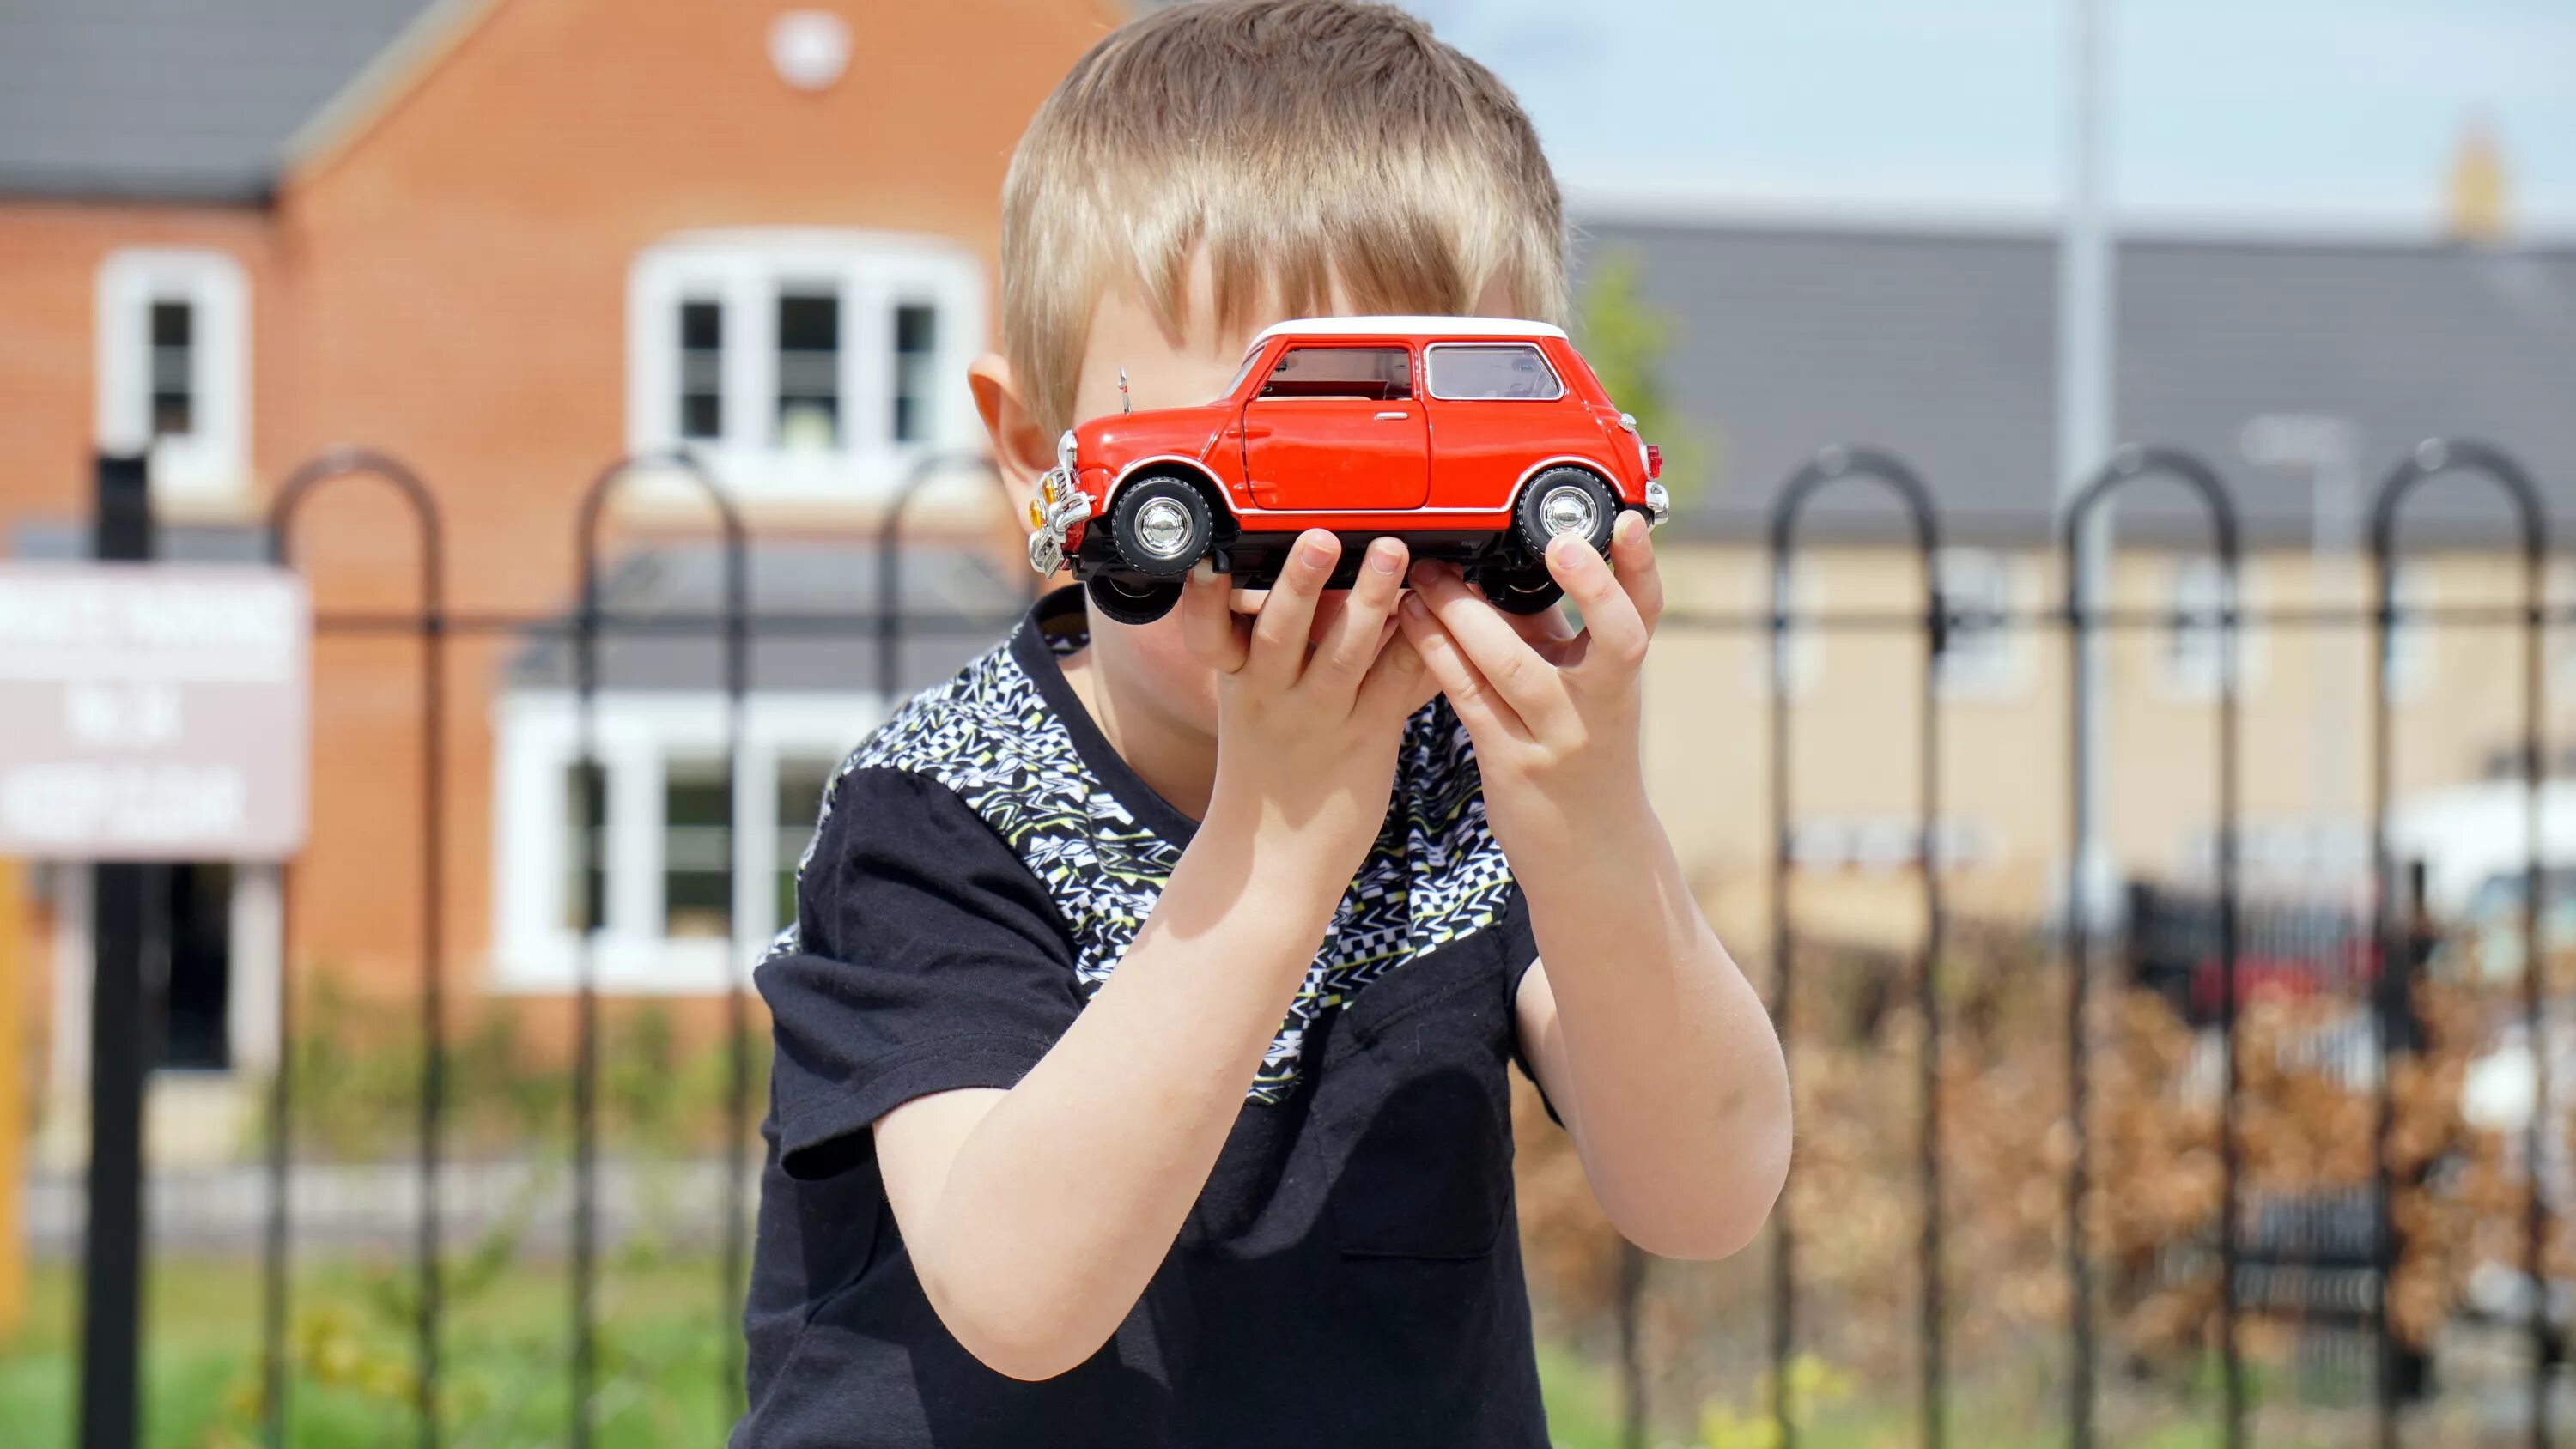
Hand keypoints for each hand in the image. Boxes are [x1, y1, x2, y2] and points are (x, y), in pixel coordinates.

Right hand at [1179, 529, 1438, 884]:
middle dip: (1300, 582)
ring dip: (1371, 599)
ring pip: (1345, 652)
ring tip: (1391, 555)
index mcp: (1235, 680)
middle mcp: (1270, 695)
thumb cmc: (1268, 769)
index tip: (1206, 561)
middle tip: (1318, 538)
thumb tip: (1300, 578)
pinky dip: (1413, 642)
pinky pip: (1394, 681)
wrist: (1277, 857)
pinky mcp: (1367, 736)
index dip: (1204, 597)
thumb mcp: (1249, 701)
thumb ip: (1272, 645)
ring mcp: (1319, 717)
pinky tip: (1431, 609)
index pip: (1209, 630)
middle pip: (1281, 631)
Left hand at [1396, 512, 1663, 859]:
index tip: (1625, 521)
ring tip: (1430, 574)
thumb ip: (1552, 630)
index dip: (1639, 567)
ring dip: (1467, 615)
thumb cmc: (1579, 751)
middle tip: (1560, 543)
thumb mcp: (1580, 686)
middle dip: (1592, 588)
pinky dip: (1438, 653)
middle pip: (1615, 640)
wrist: (1589, 849)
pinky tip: (1411, 619)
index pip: (1643, 613)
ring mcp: (1559, 737)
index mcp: (1620, 676)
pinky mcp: (1511, 763)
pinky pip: (1471, 698)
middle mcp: (1600, 705)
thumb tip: (1508, 559)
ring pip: (1517, 668)